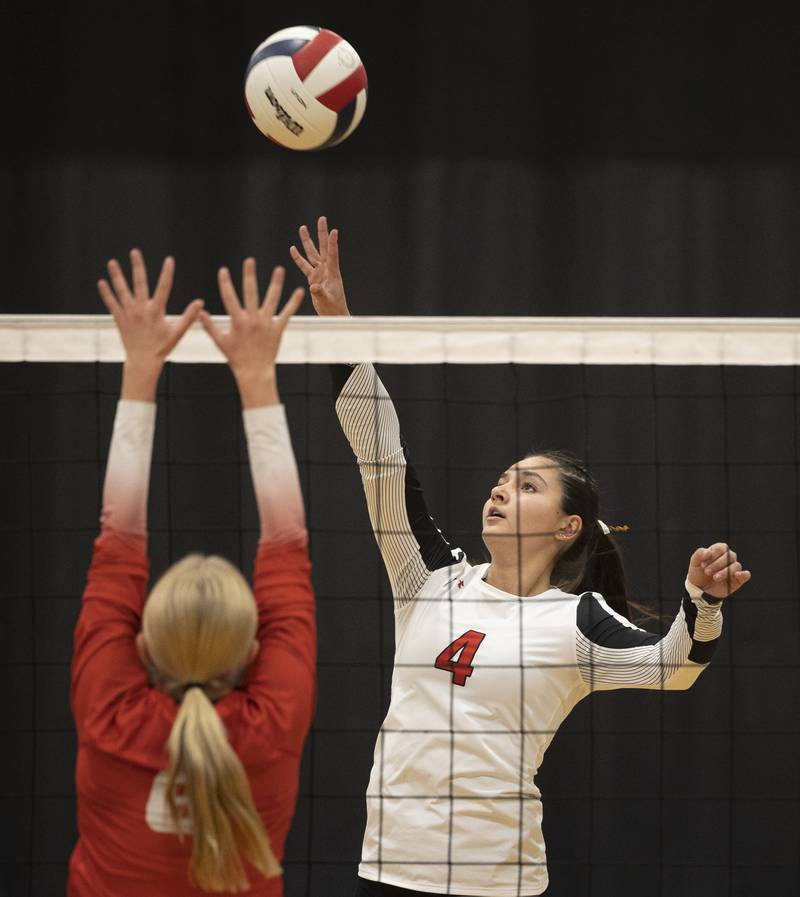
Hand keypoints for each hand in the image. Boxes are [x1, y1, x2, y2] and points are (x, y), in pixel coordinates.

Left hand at [98, 249, 202, 367]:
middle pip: (139, 283)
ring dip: (117, 275)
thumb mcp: (178, 333)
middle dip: (137, 266)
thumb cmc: (161, 348)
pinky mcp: (120, 319)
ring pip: (122, 290)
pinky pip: (111, 303)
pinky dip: (106, 293)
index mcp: (157, 311)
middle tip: (134, 252)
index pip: (164, 287)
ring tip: (112, 262)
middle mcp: (141, 309)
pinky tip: (102, 282)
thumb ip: (189, 317)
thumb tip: (200, 303)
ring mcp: (129, 313)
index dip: (167, 273)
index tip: (169, 260)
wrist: (143, 361)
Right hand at [199, 259, 303, 404]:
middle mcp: (253, 319)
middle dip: (249, 275)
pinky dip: (294, 302)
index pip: (229, 297)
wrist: (254, 372)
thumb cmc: (236, 358)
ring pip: (272, 299)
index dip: (225, 283)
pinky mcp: (278, 329)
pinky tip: (300, 291)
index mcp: (237, 321)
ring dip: (275, 283)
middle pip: (250, 292)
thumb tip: (199, 311)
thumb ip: (210, 325)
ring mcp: (267, 323)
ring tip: (279, 269)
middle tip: (249, 260)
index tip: (223, 270)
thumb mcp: (220, 342)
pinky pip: (287, 313)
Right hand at [289, 215, 349, 315]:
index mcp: (332, 273)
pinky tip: (293, 248)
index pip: (332, 255)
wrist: (333, 315)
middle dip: (321, 233)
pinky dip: (298, 258)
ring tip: (303, 228)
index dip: (332, 243)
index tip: (334, 230)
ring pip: (312, 254)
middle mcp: (326, 269)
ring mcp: (319, 273)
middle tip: (322, 218)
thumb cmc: (333, 308)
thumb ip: (320, 293)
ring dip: (307, 241)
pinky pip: (304, 265)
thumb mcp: (327, 301)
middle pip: (322, 248)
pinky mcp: (313, 278)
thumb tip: (313, 286)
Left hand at [687, 543, 750, 598]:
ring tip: (715, 577)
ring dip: (725, 572)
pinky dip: (743, 574)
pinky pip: (745, 575)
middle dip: (717, 564)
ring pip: (736, 566)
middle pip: (729, 556)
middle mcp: (728, 558)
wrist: (699, 590)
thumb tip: (708, 552)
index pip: (721, 547)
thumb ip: (699, 554)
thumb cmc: (698, 573)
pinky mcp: (737, 580)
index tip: (703, 564)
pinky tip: (737, 575)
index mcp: (719, 551)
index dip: (713, 554)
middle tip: (707, 572)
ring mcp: (733, 569)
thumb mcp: (694, 562)